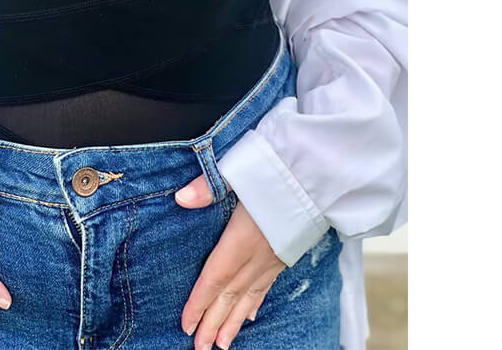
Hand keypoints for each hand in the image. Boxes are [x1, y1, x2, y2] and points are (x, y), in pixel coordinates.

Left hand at [174, 174, 285, 349]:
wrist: (321, 176)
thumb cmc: (277, 171)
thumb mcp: (238, 171)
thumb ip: (207, 187)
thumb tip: (180, 198)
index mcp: (241, 239)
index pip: (215, 278)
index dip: (199, 303)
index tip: (186, 326)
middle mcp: (258, 255)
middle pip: (231, 295)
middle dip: (214, 323)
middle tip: (200, 348)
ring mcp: (275, 257)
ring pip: (251, 296)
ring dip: (234, 321)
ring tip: (222, 344)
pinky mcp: (288, 253)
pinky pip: (268, 285)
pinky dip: (256, 302)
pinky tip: (252, 314)